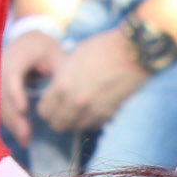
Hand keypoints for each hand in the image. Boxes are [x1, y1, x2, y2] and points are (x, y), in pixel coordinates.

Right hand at [0, 27, 63, 144]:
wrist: (29, 44)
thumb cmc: (47, 51)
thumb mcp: (56, 55)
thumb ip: (60, 71)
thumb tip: (64, 94)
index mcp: (18, 54)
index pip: (11, 73)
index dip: (15, 91)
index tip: (24, 108)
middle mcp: (2, 67)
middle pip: (2, 93)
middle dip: (13, 115)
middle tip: (26, 133)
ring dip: (12, 123)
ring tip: (26, 139)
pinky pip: (1, 108)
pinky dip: (11, 123)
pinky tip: (23, 138)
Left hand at [34, 27, 151, 137]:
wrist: (132, 53)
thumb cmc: (102, 48)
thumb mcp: (73, 58)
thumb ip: (62, 77)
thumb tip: (56, 89)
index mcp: (62, 85)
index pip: (44, 111)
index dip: (46, 107)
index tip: (50, 103)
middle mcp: (75, 103)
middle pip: (57, 124)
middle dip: (58, 117)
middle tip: (63, 109)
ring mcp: (93, 111)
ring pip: (75, 127)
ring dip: (74, 120)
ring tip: (79, 109)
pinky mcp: (108, 115)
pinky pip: (92, 125)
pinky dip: (91, 120)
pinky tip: (94, 108)